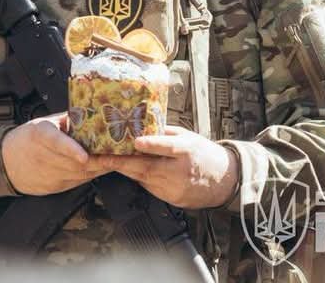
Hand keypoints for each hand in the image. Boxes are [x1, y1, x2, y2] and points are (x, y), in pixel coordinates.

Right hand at [0, 113, 114, 195]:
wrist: (5, 162)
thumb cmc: (27, 138)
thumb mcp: (44, 122)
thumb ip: (67, 119)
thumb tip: (93, 111)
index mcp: (40, 135)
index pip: (55, 142)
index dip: (71, 149)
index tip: (84, 156)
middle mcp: (43, 157)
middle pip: (74, 162)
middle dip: (99, 160)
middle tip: (120, 154)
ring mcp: (48, 174)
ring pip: (80, 174)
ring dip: (100, 168)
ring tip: (118, 161)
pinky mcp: (54, 187)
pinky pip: (78, 181)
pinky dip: (92, 175)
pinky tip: (103, 168)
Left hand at [98, 125, 238, 208]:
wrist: (224, 181)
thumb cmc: (203, 154)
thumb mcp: (187, 136)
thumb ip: (165, 133)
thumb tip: (140, 124)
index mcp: (186, 150)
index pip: (167, 147)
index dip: (152, 145)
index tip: (136, 142)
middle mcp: (180, 170)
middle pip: (147, 167)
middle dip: (121, 162)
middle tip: (100, 157)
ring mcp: (175, 187)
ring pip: (143, 179)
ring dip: (125, 170)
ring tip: (105, 161)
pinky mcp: (172, 199)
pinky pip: (149, 188)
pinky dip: (138, 179)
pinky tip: (128, 172)